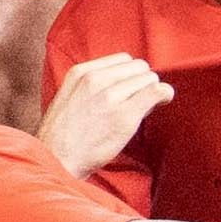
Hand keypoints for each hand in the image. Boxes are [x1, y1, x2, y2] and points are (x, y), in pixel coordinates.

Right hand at [38, 51, 172, 176]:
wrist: (56, 162)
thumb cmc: (62, 137)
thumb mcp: (69, 98)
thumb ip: (92, 85)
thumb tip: (128, 81)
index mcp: (80, 73)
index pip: (122, 59)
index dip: (130, 75)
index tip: (128, 90)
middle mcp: (95, 80)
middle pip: (138, 66)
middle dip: (142, 82)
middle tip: (137, 101)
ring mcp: (110, 97)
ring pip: (149, 78)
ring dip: (152, 91)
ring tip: (142, 108)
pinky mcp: (124, 116)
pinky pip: (156, 92)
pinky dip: (164, 95)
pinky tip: (162, 102)